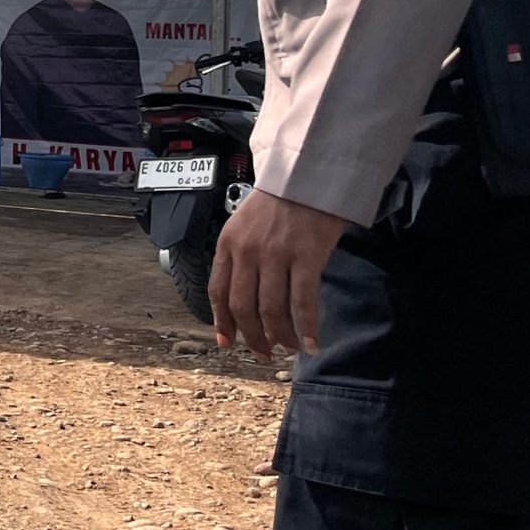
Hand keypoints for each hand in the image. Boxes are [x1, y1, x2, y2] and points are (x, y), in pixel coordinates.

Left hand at [209, 188, 346, 358]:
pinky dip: (307, 327)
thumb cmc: (278, 204)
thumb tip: (241, 302)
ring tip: (290, 348)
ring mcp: (276, 254)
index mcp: (228, 244)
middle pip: (243, 306)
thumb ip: (239, 259)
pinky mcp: (306, 256)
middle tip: (263, 353)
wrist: (307, 176)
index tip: (227, 342)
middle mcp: (247, 251)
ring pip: (271, 309)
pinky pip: (303, 301)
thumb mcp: (244, 226)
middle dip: (252, 337)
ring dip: (280, 336)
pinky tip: (311, 343)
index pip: (218, 291)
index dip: (222, 322)